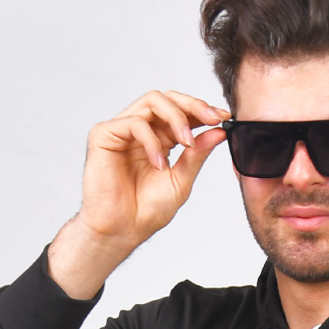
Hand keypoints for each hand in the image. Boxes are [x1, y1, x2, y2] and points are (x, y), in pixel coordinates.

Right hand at [48, 89, 229, 297]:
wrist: (122, 230)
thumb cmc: (146, 210)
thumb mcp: (181, 180)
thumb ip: (197, 155)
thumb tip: (219, 131)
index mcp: (160, 139)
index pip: (181, 112)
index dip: (203, 110)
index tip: (224, 117)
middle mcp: (141, 130)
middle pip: (167, 98)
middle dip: (193, 105)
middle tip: (211, 119)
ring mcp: (122, 130)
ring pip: (152, 101)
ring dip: (176, 118)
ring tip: (187, 143)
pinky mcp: (104, 134)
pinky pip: (134, 122)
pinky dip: (152, 140)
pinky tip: (158, 163)